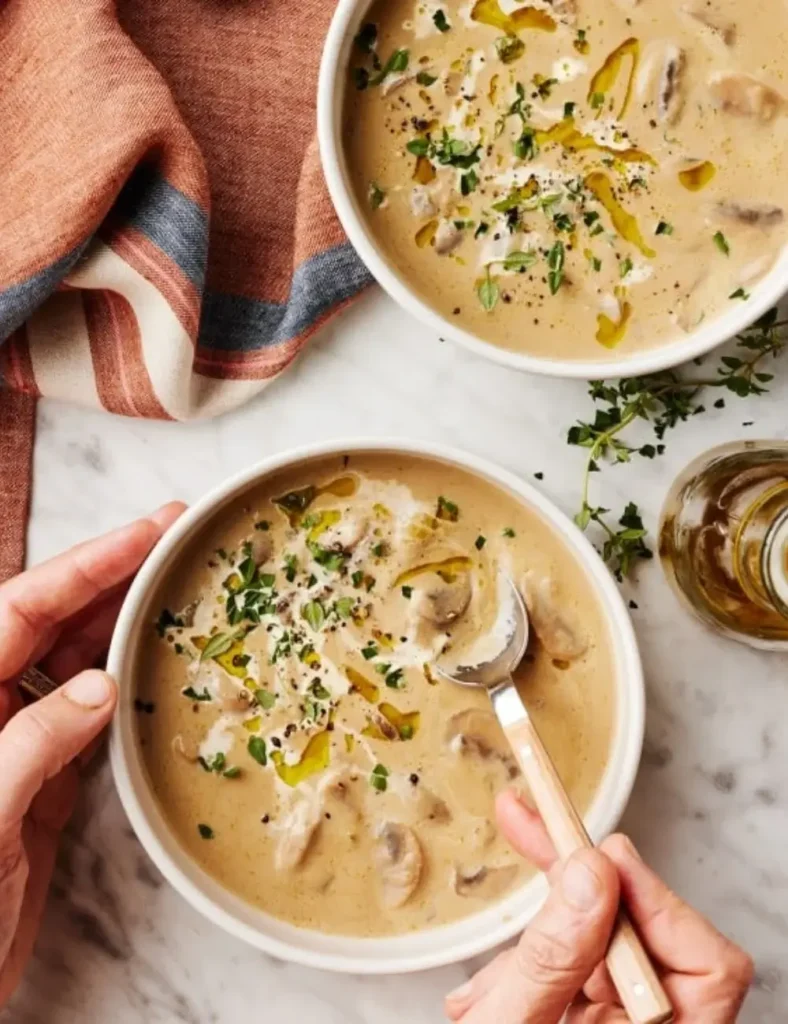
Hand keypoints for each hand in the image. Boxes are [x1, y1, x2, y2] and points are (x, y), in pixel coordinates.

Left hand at [0, 503, 184, 1007]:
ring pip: (75, 665)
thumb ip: (33, 743)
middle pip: (53, 624)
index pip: (21, 609)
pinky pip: (89, 718)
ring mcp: (15, 743)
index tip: (145, 533)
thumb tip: (97, 686)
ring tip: (176, 593)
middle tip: (175, 543)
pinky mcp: (43, 782)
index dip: (86, 564)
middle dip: (113, 580)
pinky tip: (158, 669)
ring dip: (124, 629)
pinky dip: (125, 690)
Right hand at [445, 791, 753, 1022]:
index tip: (589, 853)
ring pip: (606, 956)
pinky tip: (485, 997)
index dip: (651, 896)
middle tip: (528, 822)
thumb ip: (551, 957)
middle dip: (578, 894)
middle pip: (650, 942)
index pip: (705, 962)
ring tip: (479, 989)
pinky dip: (532, 969)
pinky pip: (579, 980)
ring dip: (539, 945)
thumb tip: (592, 873)